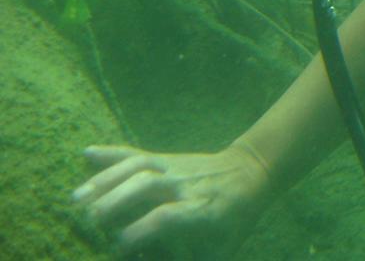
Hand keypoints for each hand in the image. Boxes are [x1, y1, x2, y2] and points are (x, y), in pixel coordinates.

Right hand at [73, 143, 273, 256]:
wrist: (250, 172)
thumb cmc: (233, 220)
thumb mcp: (222, 249)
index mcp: (201, 210)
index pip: (166, 217)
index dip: (140, 232)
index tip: (117, 249)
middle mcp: (185, 185)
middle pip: (147, 185)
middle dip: (116, 200)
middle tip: (88, 221)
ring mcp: (174, 167)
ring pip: (138, 165)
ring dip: (106, 179)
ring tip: (76, 199)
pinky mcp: (165, 157)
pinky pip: (137, 152)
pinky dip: (111, 152)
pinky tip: (86, 153)